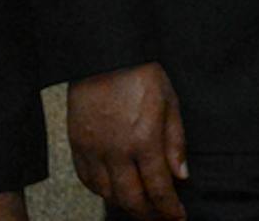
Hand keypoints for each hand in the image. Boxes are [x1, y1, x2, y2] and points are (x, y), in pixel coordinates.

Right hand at [68, 62, 188, 219]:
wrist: (105, 53)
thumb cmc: (140, 72)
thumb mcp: (169, 102)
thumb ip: (175, 142)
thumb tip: (181, 175)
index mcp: (144, 139)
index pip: (159, 189)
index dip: (170, 209)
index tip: (178, 217)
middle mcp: (117, 150)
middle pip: (132, 200)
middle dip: (149, 214)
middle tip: (161, 217)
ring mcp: (94, 149)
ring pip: (108, 194)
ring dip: (125, 204)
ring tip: (140, 204)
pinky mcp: (77, 144)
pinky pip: (87, 180)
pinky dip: (101, 191)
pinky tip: (112, 189)